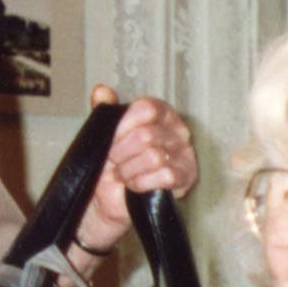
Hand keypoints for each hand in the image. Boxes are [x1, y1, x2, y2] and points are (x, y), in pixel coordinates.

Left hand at [69, 86, 197, 260]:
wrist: (109, 196)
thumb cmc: (112, 160)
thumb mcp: (104, 131)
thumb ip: (104, 108)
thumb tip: (101, 90)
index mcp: (161, 112)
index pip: (146, 108)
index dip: (123, 125)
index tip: (111, 138)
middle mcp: (177, 129)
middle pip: (146, 135)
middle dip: (121, 152)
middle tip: (114, 161)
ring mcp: (185, 153)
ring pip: (154, 157)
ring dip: (128, 170)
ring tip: (122, 174)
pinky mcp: (187, 177)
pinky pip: (165, 176)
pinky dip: (141, 183)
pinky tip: (134, 185)